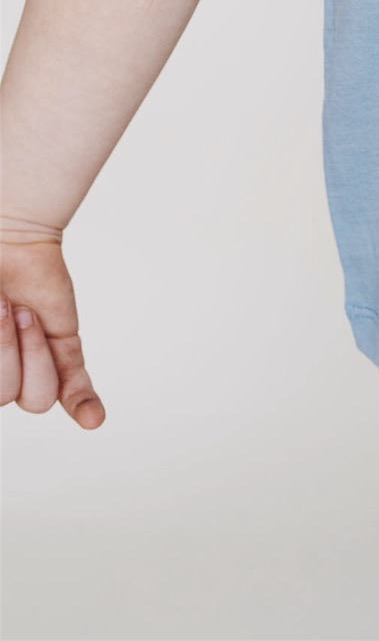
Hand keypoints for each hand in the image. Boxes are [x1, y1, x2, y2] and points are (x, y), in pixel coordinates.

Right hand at [1, 231, 104, 427]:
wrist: (4, 234)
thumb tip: (5, 317)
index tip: (0, 308)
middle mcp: (0, 372)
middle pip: (5, 396)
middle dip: (3, 348)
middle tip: (4, 305)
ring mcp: (31, 362)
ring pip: (38, 397)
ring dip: (32, 354)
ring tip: (24, 311)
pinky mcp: (63, 345)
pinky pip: (73, 384)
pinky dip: (84, 405)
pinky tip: (93, 420)